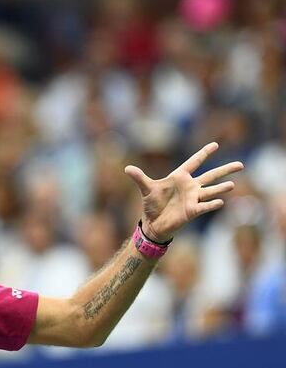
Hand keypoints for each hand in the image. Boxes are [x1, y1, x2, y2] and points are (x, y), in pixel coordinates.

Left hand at [124, 142, 243, 241]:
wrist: (154, 224)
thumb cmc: (152, 204)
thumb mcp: (146, 189)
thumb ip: (139, 178)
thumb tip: (127, 168)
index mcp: (179, 177)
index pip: (194, 162)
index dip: (204, 154)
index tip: (215, 144)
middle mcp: (190, 187)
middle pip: (211, 175)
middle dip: (225, 170)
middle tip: (241, 164)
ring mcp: (193, 199)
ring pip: (211, 191)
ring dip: (221, 188)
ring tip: (233, 184)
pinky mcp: (193, 211)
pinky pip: (204, 206)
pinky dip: (211, 204)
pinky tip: (220, 201)